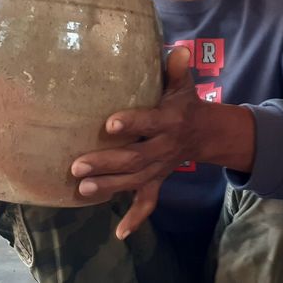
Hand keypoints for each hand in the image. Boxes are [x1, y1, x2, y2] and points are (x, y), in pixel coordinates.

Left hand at [70, 47, 202, 239]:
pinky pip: (149, 202)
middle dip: (106, 163)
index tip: (109, 124)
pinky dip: (136, 218)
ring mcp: (160, 167)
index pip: (150, 123)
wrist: (205, 134)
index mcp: (169, 121)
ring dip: (109, 187)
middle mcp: (164, 147)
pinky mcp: (157, 179)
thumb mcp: (184, 85)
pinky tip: (120, 232)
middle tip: (77, 165)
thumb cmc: (184, 104)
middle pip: (135, 159)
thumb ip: (177, 69)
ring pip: (135, 181)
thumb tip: (175, 49)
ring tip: (82, 189)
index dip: (132, 124)